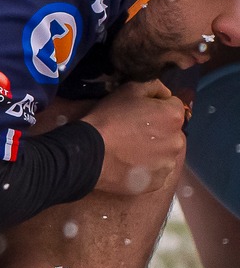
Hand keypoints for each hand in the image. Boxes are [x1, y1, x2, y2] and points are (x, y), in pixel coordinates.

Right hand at [82, 80, 187, 196]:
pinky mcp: (157, 182)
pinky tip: (128, 164)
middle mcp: (178, 141)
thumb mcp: (129, 89)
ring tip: (128, 150)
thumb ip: (154, 86)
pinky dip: (146, 168)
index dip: (155, 107)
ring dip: (153, 150)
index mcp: (174, 116)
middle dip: (157, 130)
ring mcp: (168, 164)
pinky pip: (156, 172)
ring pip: (164, 152)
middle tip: (132, 131)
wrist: (89, 153)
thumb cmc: (109, 118)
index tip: (138, 112)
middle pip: (171, 131)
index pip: (173, 106)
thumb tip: (165, 94)